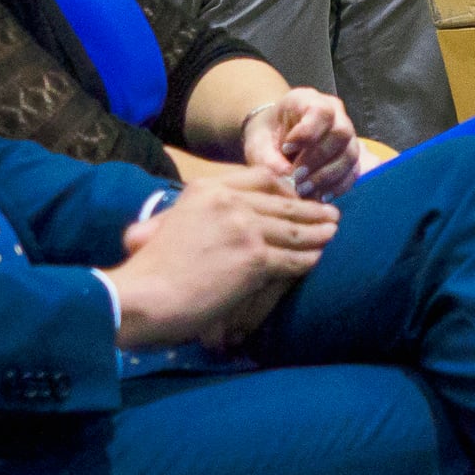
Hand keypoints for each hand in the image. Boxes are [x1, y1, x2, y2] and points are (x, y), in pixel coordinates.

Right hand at [105, 170, 339, 349]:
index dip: (286, 188)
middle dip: (311, 210)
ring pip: (294, 229)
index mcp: (208, 189)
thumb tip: (218, 221)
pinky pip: (292, 258)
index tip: (299, 196)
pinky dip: (308, 260)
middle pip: (284, 204)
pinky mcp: (255, 259)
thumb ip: (197, 215)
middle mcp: (229, 202)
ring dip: (318, 233)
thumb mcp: (170, 224)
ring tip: (333, 233)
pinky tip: (316, 260)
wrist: (142, 296)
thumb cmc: (150, 269)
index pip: (261, 178)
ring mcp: (245, 229)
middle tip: (330, 214)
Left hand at [243, 86, 361, 201]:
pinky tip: (319, 196)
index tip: (286, 148)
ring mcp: (347, 136)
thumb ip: (269, 158)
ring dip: (328, 176)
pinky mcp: (350, 157)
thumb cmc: (267, 136)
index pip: (321, 111)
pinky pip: (353, 173)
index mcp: (309, 100)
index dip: (307, 132)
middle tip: (297, 177)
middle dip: (319, 159)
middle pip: (341, 133)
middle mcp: (336, 114)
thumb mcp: (258, 143)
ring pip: (350, 155)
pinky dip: (337, 187)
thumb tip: (288, 177)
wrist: (275, 139)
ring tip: (305, 190)